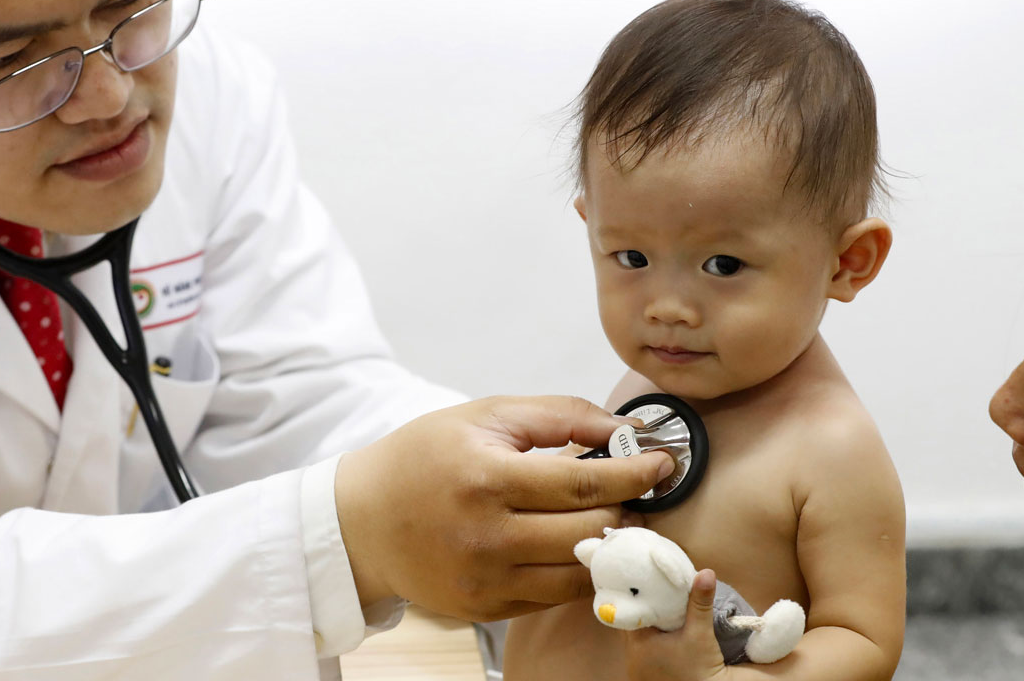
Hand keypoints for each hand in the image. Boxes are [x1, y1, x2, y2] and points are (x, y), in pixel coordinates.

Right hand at [335, 395, 674, 620]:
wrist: (362, 519)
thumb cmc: (424, 457)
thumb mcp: (485, 416)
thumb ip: (558, 415)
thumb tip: (622, 427)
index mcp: (486, 478)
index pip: (583, 484)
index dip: (633, 473)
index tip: (661, 464)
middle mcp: (486, 536)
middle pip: (589, 533)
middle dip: (627, 510)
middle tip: (636, 491)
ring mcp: (486, 580)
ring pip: (579, 574)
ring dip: (609, 547)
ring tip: (613, 520)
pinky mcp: (485, 608)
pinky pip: (553, 596)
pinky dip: (575, 571)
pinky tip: (577, 546)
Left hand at [625, 570, 729, 680]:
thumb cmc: (700, 670)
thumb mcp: (700, 633)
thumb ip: (699, 603)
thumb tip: (706, 572)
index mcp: (637, 644)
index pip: (627, 612)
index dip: (634, 596)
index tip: (641, 581)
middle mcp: (632, 657)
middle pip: (632, 623)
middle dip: (642, 607)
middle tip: (652, 589)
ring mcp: (638, 668)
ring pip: (637, 637)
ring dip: (647, 624)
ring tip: (658, 605)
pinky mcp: (647, 674)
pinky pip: (643, 649)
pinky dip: (651, 638)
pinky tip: (662, 630)